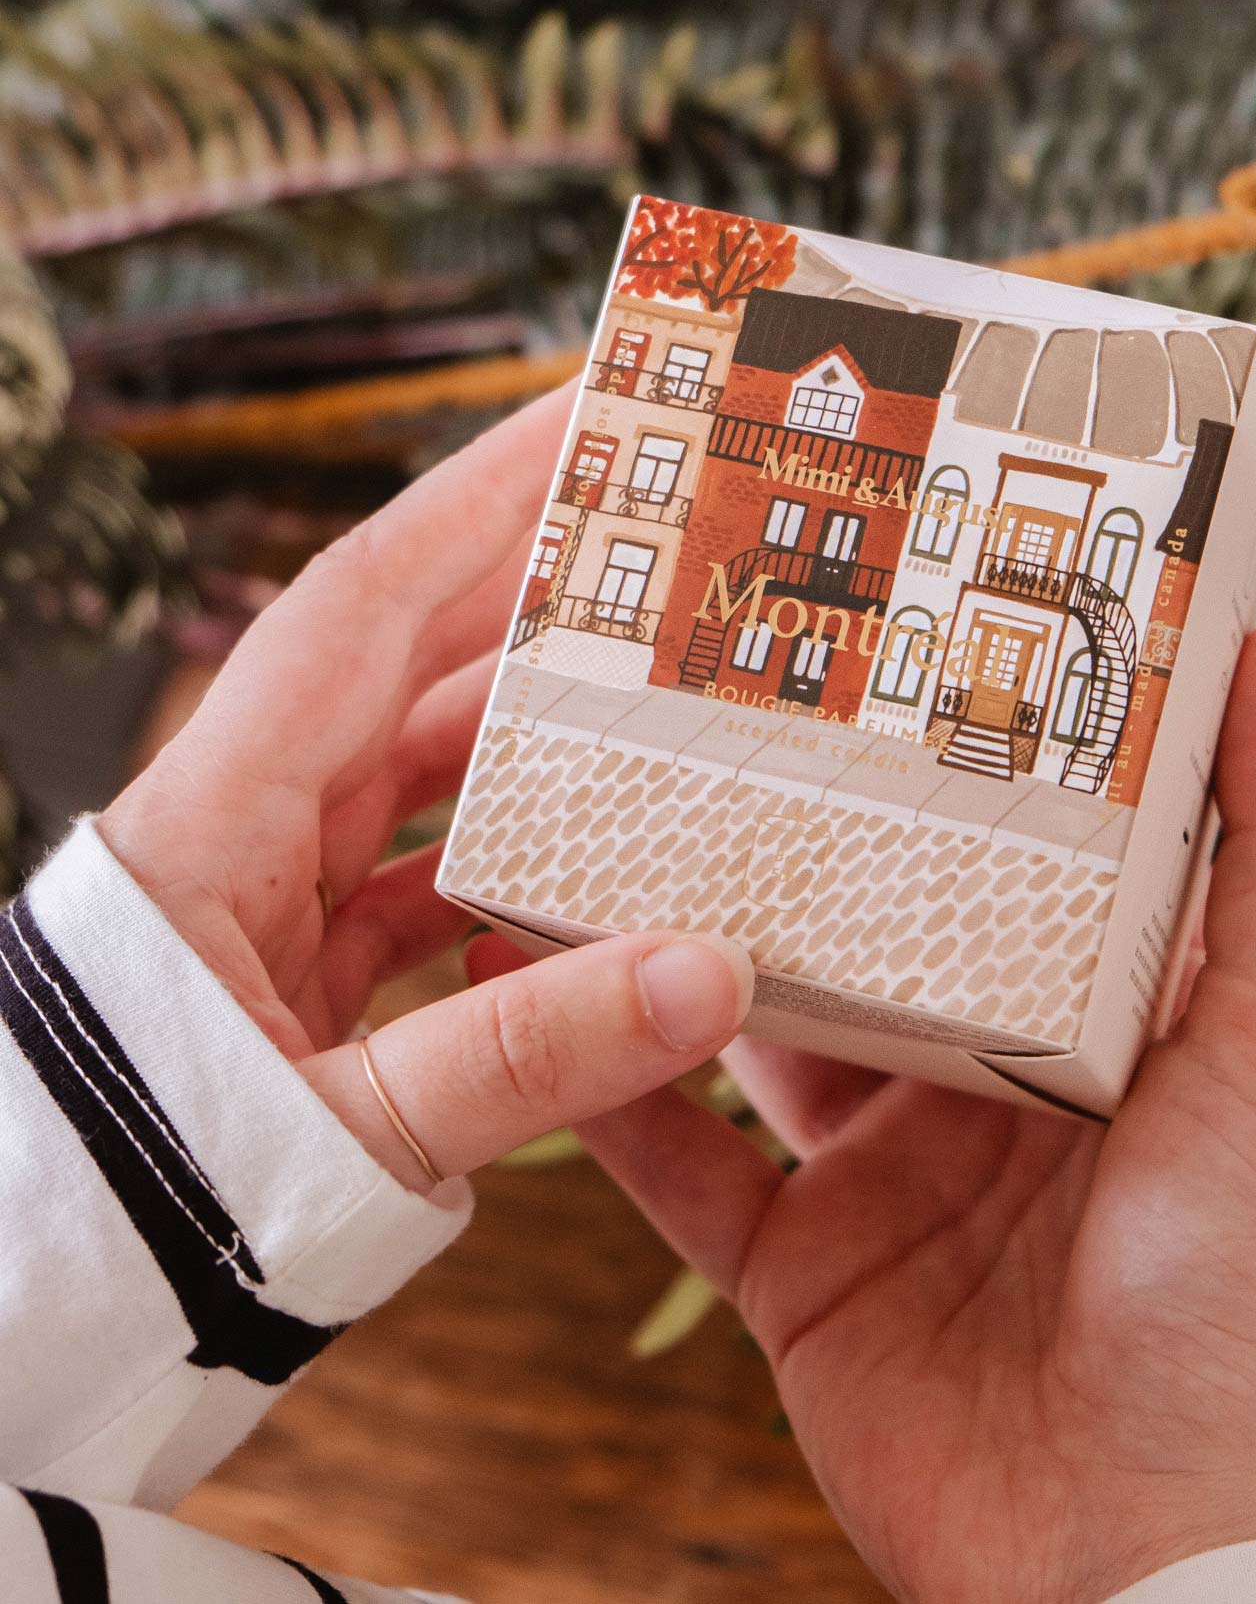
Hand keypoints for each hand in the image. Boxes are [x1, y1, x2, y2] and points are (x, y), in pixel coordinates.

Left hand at [100, 390, 752, 1192]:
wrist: (15, 1319)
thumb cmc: (134, 1210)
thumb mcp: (339, 1135)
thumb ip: (526, 1058)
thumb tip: (711, 976)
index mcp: (212, 817)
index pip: (362, 605)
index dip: (476, 497)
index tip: (582, 411)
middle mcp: (235, 827)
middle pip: (403, 659)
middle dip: (528, 580)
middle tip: (661, 521)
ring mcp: (262, 894)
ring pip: (416, 766)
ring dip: (529, 725)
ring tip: (660, 688)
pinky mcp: (287, 965)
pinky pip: (415, 871)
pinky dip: (504, 858)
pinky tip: (593, 866)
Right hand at [569, 618, 1255, 1602]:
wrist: (1143, 1561)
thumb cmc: (1244, 1297)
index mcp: (1092, 1021)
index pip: (1000, 855)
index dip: (937, 755)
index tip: (864, 639)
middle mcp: (980, 1087)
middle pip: (857, 931)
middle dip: (781, 837)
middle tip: (688, 714)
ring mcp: (881, 1181)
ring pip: (750, 1031)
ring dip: (670, 946)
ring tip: (586, 831)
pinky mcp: (798, 1278)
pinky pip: (678, 1171)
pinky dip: (599, 1095)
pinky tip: (525, 1002)